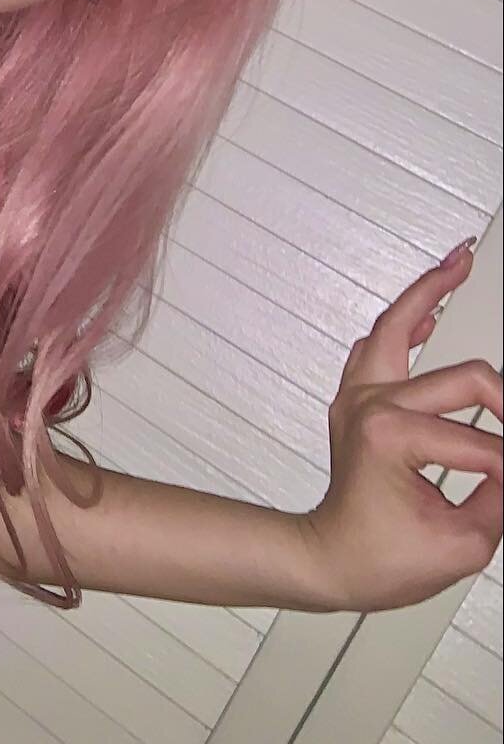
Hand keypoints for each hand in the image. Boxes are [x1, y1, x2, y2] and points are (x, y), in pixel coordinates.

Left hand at [298, 241, 501, 611]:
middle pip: (463, 379)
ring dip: (431, 287)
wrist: (331, 559)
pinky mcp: (358, 392)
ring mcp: (360, 392)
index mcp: (391, 436)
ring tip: (460, 256)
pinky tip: (434, 299)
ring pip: (399, 323)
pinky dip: (409, 314)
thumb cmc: (383, 558)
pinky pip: (382, 339)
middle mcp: (371, 401)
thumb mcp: (464, 545)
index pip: (485, 447)